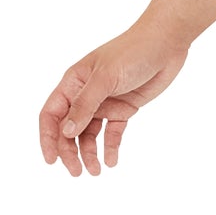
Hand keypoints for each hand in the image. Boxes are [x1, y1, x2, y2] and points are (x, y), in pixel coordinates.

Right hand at [38, 25, 188, 175]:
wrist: (167, 42)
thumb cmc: (133, 51)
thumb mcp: (106, 77)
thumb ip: (85, 105)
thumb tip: (65, 132)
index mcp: (74, 82)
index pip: (52, 114)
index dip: (48, 138)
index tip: (51, 161)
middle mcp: (86, 94)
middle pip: (69, 129)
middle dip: (70, 152)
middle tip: (77, 172)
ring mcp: (105, 102)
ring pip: (90, 134)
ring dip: (89, 153)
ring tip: (96, 171)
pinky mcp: (124, 108)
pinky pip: (112, 132)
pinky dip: (110, 147)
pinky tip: (111, 161)